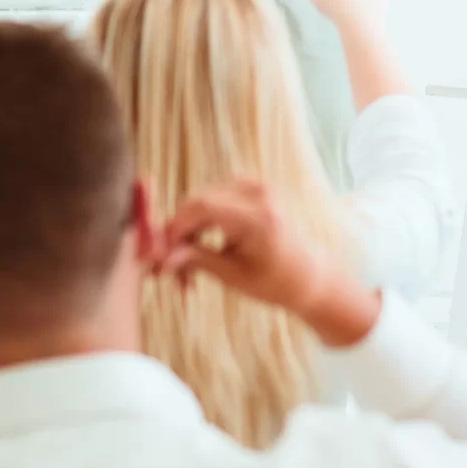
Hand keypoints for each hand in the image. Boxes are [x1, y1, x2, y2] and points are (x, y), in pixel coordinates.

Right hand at [151, 178, 381, 347]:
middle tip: (167, 268)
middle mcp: (258, 193)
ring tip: (185, 268)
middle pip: (198, 202)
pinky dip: (201, 223)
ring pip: (201, 202)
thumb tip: (162, 259)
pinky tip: (198, 249)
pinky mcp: (251, 188)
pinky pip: (213, 200)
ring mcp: (256, 186)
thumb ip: (197, 260)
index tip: (159, 254)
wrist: (307, 275)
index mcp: (258, 216)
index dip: (174, 227)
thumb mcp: (233, 276)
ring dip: (188, 231)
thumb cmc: (275, 281)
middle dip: (178, 233)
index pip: (201, 207)